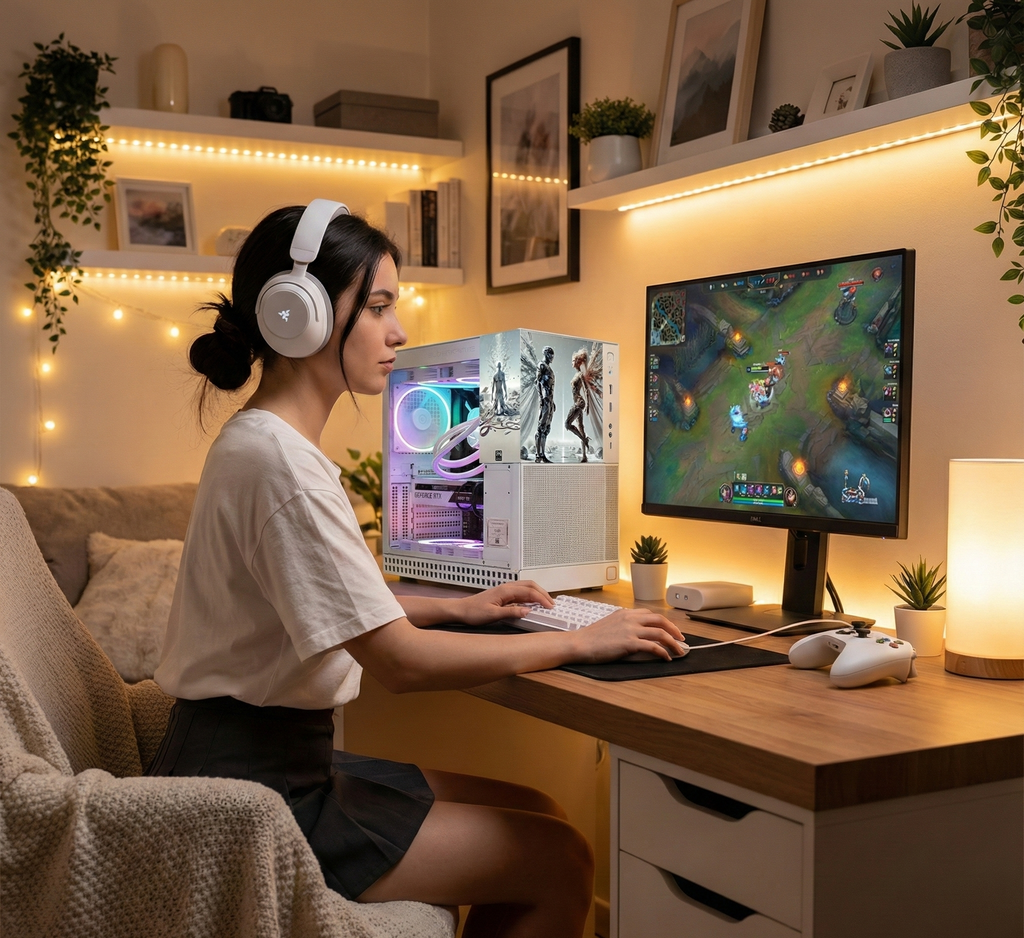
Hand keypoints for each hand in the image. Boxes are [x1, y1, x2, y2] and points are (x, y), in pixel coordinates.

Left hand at [458, 580, 553, 625]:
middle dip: (543, 593)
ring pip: (527, 587)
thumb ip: (511, 612)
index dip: (541, 599)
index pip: (529, 592)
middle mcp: (506, 587)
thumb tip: (527, 611)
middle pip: (531, 586)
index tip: (549, 606)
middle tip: (552, 604)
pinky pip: (521, 592)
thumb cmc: (473, 612)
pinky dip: (530, 596)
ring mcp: (505, 590)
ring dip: (538, 593)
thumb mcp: (493, 615)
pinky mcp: (503, 595)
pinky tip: (532, 604)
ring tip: (545, 603)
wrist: (461, 610)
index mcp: (506, 590)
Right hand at [570, 608, 685, 662]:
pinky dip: (663, 652)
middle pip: (660, 620)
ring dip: (673, 643)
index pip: (650, 614)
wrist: (579, 643)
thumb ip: (623, 625)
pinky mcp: (629, 643)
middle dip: (674, 629)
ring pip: (660, 633)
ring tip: (680, 651)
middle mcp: (630, 619)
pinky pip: (653, 646)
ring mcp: (630, 630)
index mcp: (625, 613)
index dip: (664, 622)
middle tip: (681, 639)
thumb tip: (635, 633)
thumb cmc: (591, 638)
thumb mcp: (609, 624)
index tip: (670, 629)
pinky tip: (666, 658)